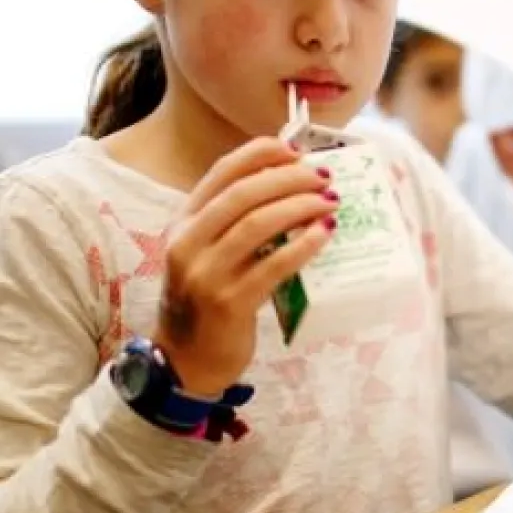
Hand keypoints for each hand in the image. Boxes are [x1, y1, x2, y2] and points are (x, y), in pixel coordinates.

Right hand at [155, 138, 338, 395]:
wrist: (186, 361)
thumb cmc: (205, 302)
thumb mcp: (205, 254)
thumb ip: (233, 223)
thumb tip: (291, 187)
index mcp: (182, 223)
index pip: (222, 172)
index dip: (261, 154)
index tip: (296, 150)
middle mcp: (188, 243)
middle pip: (243, 193)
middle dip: (290, 178)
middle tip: (323, 178)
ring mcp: (206, 274)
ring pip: (258, 224)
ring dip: (300, 206)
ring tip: (330, 202)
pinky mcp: (229, 303)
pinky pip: (274, 265)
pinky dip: (303, 245)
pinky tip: (324, 234)